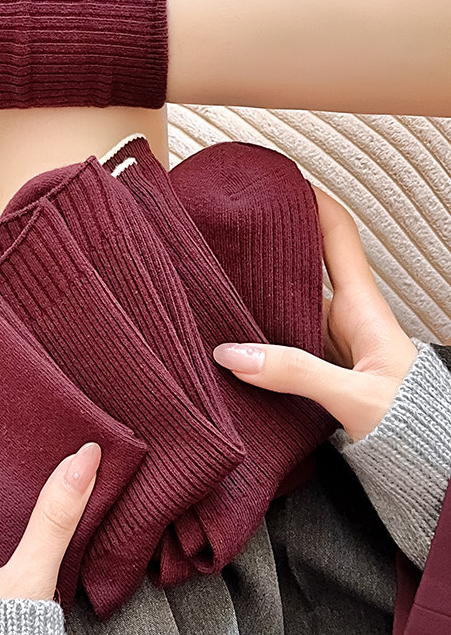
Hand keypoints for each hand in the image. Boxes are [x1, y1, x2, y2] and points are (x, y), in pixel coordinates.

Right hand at [213, 188, 417, 441]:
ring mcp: (331, 341)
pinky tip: (232, 329)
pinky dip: (258, 328)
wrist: (431, 465)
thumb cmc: (413, 427)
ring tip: (218, 272)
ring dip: (260, 288)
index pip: (338, 237)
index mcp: (362, 308)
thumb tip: (233, 353)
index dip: (313, 203)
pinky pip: (284, 334)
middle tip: (232, 228)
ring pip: (290, 300)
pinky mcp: (319, 367)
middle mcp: (345, 317)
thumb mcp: (356, 398)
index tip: (281, 182)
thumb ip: (296, 374)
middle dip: (272, 243)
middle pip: (305, 263)